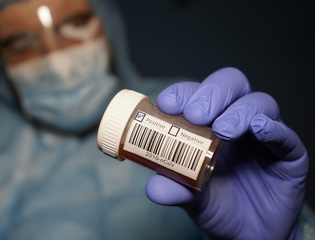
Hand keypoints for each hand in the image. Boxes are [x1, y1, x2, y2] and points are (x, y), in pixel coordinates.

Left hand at [145, 67, 307, 239]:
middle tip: (196, 115)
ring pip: (260, 103)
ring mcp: (263, 135)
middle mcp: (236, 120)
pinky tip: (260, 129)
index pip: (196, 93)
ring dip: (239, 111)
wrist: (249, 232)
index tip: (167, 105)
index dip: (182, 93)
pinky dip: (273, 129)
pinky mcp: (289, 154)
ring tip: (224, 131)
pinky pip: (286, 135)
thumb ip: (175, 188)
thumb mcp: (190, 196)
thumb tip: (153, 188)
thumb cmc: (217, 204)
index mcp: (207, 123)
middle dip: (212, 93)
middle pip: (230, 85)